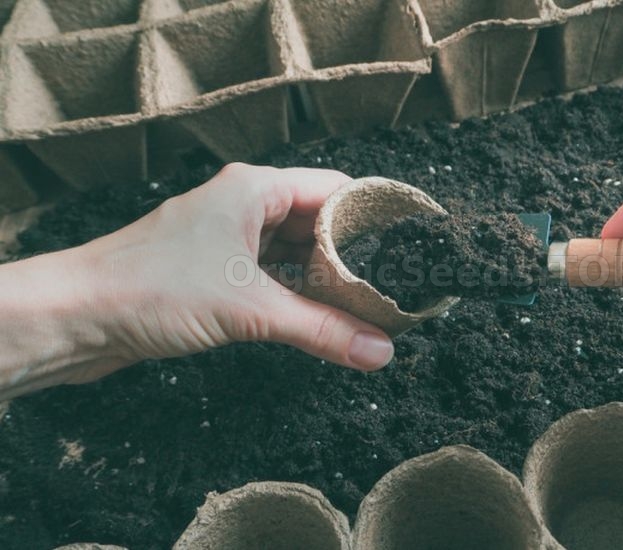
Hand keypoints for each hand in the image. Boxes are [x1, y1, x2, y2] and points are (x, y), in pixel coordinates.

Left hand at [0, 164, 393, 398]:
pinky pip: (271, 278)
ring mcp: (227, 239)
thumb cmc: (148, 288)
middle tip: (396, 285)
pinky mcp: (213, 271)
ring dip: (325, 280)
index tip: (410, 243)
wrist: (73, 318)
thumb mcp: (250, 308)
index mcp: (255, 188)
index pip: (335, 190)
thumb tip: (381, 351)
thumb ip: (322, 329)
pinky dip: (297, 296)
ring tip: (368, 306)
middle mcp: (243, 206)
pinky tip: (321, 318)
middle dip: (354, 257)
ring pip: (294, 254)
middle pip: (318, 224)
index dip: (374, 216)